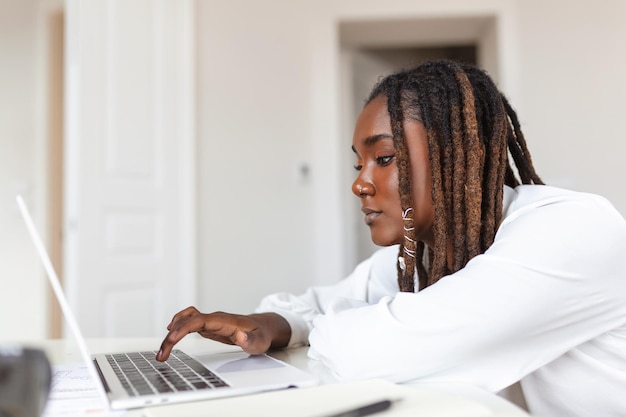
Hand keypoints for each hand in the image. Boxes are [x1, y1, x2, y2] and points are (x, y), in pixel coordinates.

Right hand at [156, 307, 290, 360]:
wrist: (264, 328)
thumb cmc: (261, 335)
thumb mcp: (260, 342)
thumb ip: (251, 341)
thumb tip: (240, 337)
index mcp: (224, 321)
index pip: (199, 320)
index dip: (183, 327)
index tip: (171, 338)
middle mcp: (215, 318)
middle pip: (187, 321)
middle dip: (172, 336)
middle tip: (161, 355)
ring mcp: (211, 321)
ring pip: (185, 320)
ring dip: (172, 333)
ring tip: (162, 351)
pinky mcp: (209, 326)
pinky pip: (189, 323)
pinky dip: (177, 327)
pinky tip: (171, 335)